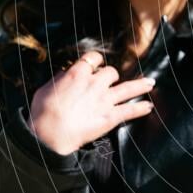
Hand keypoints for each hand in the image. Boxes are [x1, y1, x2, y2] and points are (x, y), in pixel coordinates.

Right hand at [26, 51, 155, 154]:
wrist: (49, 134)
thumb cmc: (42, 113)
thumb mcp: (45, 88)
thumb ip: (59, 79)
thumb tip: (65, 74)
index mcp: (77, 74)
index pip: (93, 58)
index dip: (96, 61)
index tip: (96, 64)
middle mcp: (94, 83)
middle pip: (111, 72)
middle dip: (111, 76)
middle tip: (109, 82)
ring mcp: (104, 100)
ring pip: (128, 88)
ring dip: (140, 85)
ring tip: (151, 83)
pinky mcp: (110, 116)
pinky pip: (129, 110)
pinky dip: (140, 109)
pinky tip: (148, 107)